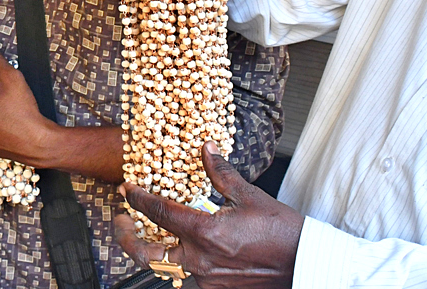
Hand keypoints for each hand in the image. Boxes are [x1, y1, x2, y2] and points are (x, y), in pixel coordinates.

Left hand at [114, 141, 303, 288]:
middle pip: (147, 254)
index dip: (137, 199)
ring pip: (166, 268)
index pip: (158, 213)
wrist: (306, 263)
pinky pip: (188, 278)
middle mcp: (201, 260)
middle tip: (120, 221)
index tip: (127, 190)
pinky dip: (179, 263)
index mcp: (206, 232)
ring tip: (148, 234)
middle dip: (126, 238)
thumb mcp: (250, 196)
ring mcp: (208, 279)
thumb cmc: (283, 232)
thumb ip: (221, 173)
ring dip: (153, 251)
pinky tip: (180, 249)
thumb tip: (206, 149)